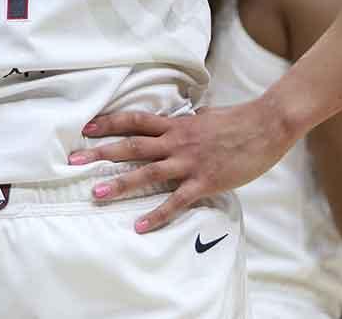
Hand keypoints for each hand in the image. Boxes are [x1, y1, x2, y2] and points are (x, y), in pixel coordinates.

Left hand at [67, 100, 294, 232]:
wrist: (267, 126)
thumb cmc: (239, 121)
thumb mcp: (207, 116)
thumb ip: (189, 121)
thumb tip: (184, 118)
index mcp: (176, 124)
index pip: (135, 120)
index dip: (109, 123)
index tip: (86, 128)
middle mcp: (176, 141)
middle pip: (131, 146)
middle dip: (100, 154)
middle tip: (74, 161)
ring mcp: (189, 162)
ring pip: (147, 172)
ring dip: (119, 183)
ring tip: (96, 193)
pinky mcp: (204, 182)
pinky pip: (176, 201)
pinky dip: (157, 215)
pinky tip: (140, 226)